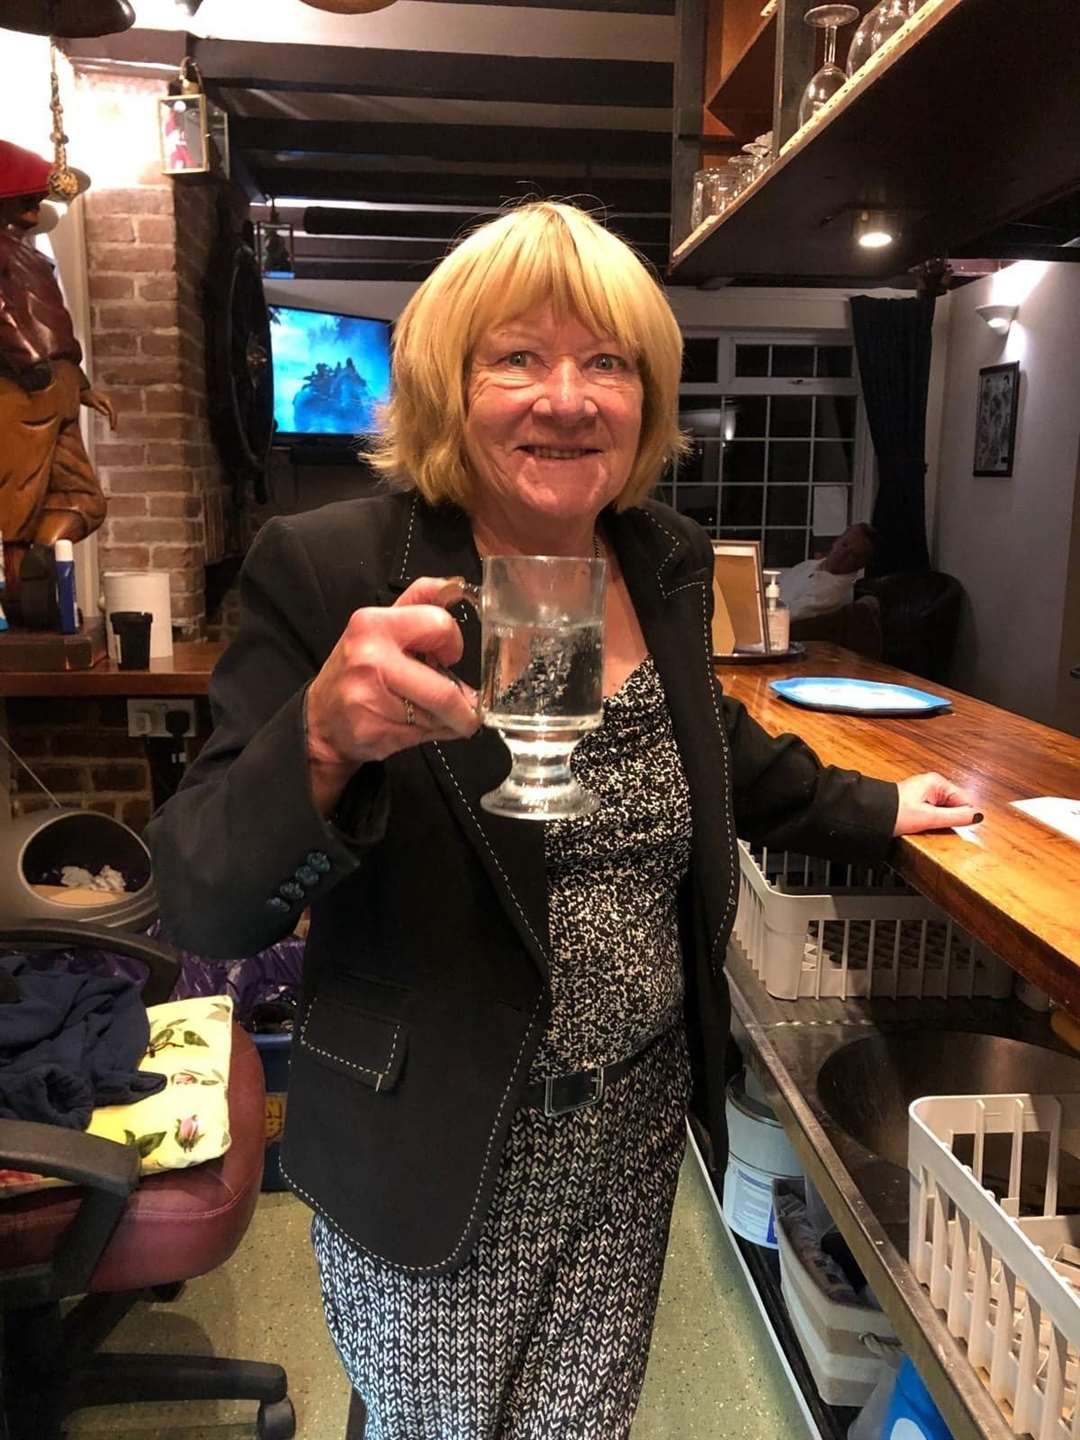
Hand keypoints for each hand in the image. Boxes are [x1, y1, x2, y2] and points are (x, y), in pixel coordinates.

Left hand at [81, 387, 116, 429]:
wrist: (83, 391)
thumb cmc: (86, 396)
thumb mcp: (93, 403)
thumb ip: (100, 408)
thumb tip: (107, 414)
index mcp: (107, 401)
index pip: (112, 412)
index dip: (113, 420)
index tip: (112, 426)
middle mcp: (109, 401)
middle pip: (114, 413)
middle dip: (114, 421)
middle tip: (113, 429)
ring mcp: (107, 402)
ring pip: (112, 412)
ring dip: (113, 419)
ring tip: (112, 427)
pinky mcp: (104, 404)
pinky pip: (109, 411)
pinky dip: (110, 417)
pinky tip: (109, 420)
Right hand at [305, 576, 479, 798]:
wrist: (321, 718)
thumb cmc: (357, 669)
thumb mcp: (381, 625)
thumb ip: (419, 602)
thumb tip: (456, 586)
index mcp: (374, 624)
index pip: (440, 625)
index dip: (454, 644)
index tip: (449, 655)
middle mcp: (369, 658)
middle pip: (444, 691)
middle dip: (463, 705)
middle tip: (464, 705)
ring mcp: (369, 697)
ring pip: (436, 716)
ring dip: (448, 720)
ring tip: (432, 713)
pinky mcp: (372, 729)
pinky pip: (422, 734)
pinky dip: (432, 733)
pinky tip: (414, 724)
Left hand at [893, 772, 980, 835]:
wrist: (871, 816)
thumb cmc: (894, 813)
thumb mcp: (929, 817)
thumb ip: (955, 816)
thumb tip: (977, 816)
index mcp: (937, 782)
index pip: (965, 800)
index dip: (964, 815)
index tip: (959, 827)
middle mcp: (932, 784)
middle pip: (955, 805)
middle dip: (950, 818)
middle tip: (936, 826)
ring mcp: (925, 793)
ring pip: (944, 810)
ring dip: (940, 821)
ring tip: (926, 826)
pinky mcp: (918, 802)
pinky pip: (934, 813)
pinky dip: (931, 821)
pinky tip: (921, 825)